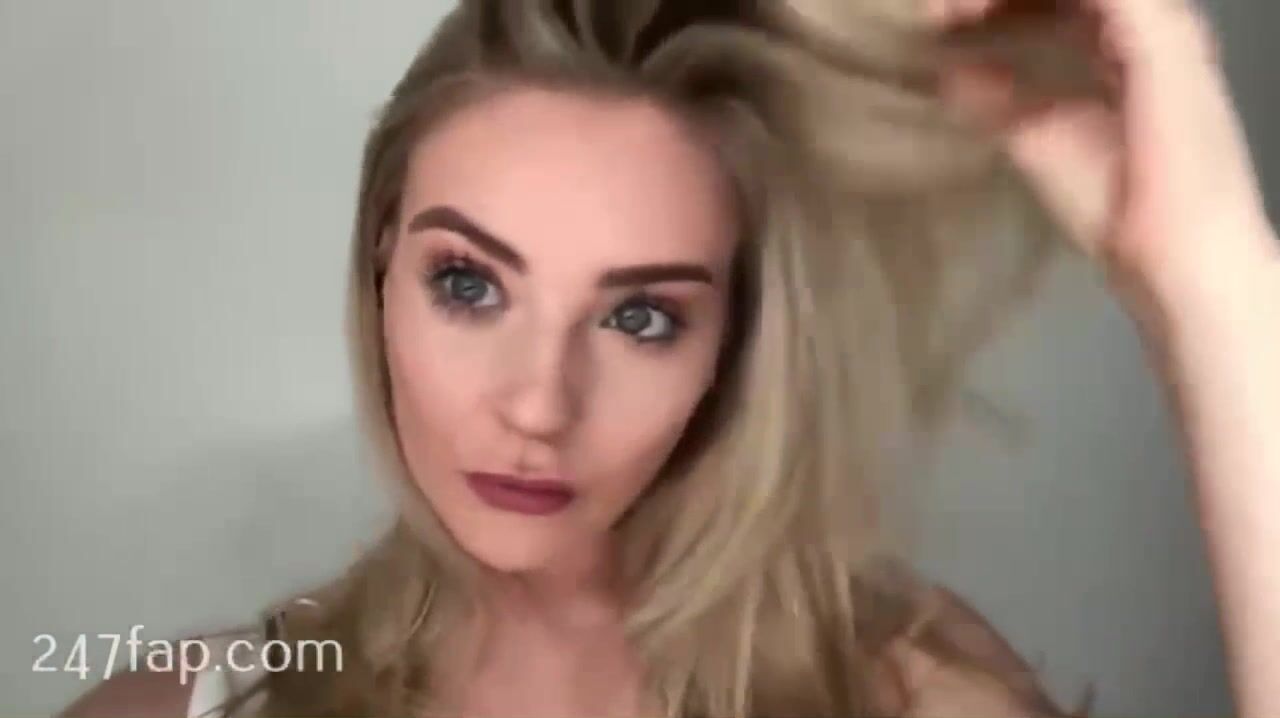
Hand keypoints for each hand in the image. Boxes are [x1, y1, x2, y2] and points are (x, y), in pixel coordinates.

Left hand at [931, 0, 1277, 311]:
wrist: (1170, 256)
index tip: (942, 20)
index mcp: (1129, 52)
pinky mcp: (1161, 38)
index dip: (1002, 4)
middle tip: (943, 11)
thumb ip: (996, 98)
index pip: (1062, 3)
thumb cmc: (1120, 213)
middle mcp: (1150, 31)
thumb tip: (950, 69)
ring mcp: (1160, 29)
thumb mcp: (1035, 139)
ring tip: (957, 8)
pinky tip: (984, 7)